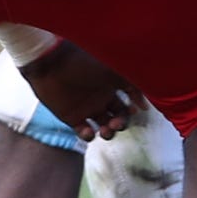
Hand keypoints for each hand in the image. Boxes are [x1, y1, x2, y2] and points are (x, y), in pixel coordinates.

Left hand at [20, 39, 135, 138]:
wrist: (51, 63)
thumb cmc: (83, 62)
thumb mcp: (114, 70)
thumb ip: (133, 86)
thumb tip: (145, 107)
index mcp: (112, 86)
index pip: (128, 104)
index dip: (132, 111)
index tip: (133, 110)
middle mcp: (101, 98)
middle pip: (118, 118)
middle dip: (121, 124)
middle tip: (116, 123)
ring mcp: (87, 108)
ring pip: (104, 128)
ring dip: (109, 133)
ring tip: (105, 130)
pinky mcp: (71, 117)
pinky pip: (85, 133)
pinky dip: (89, 135)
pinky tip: (88, 130)